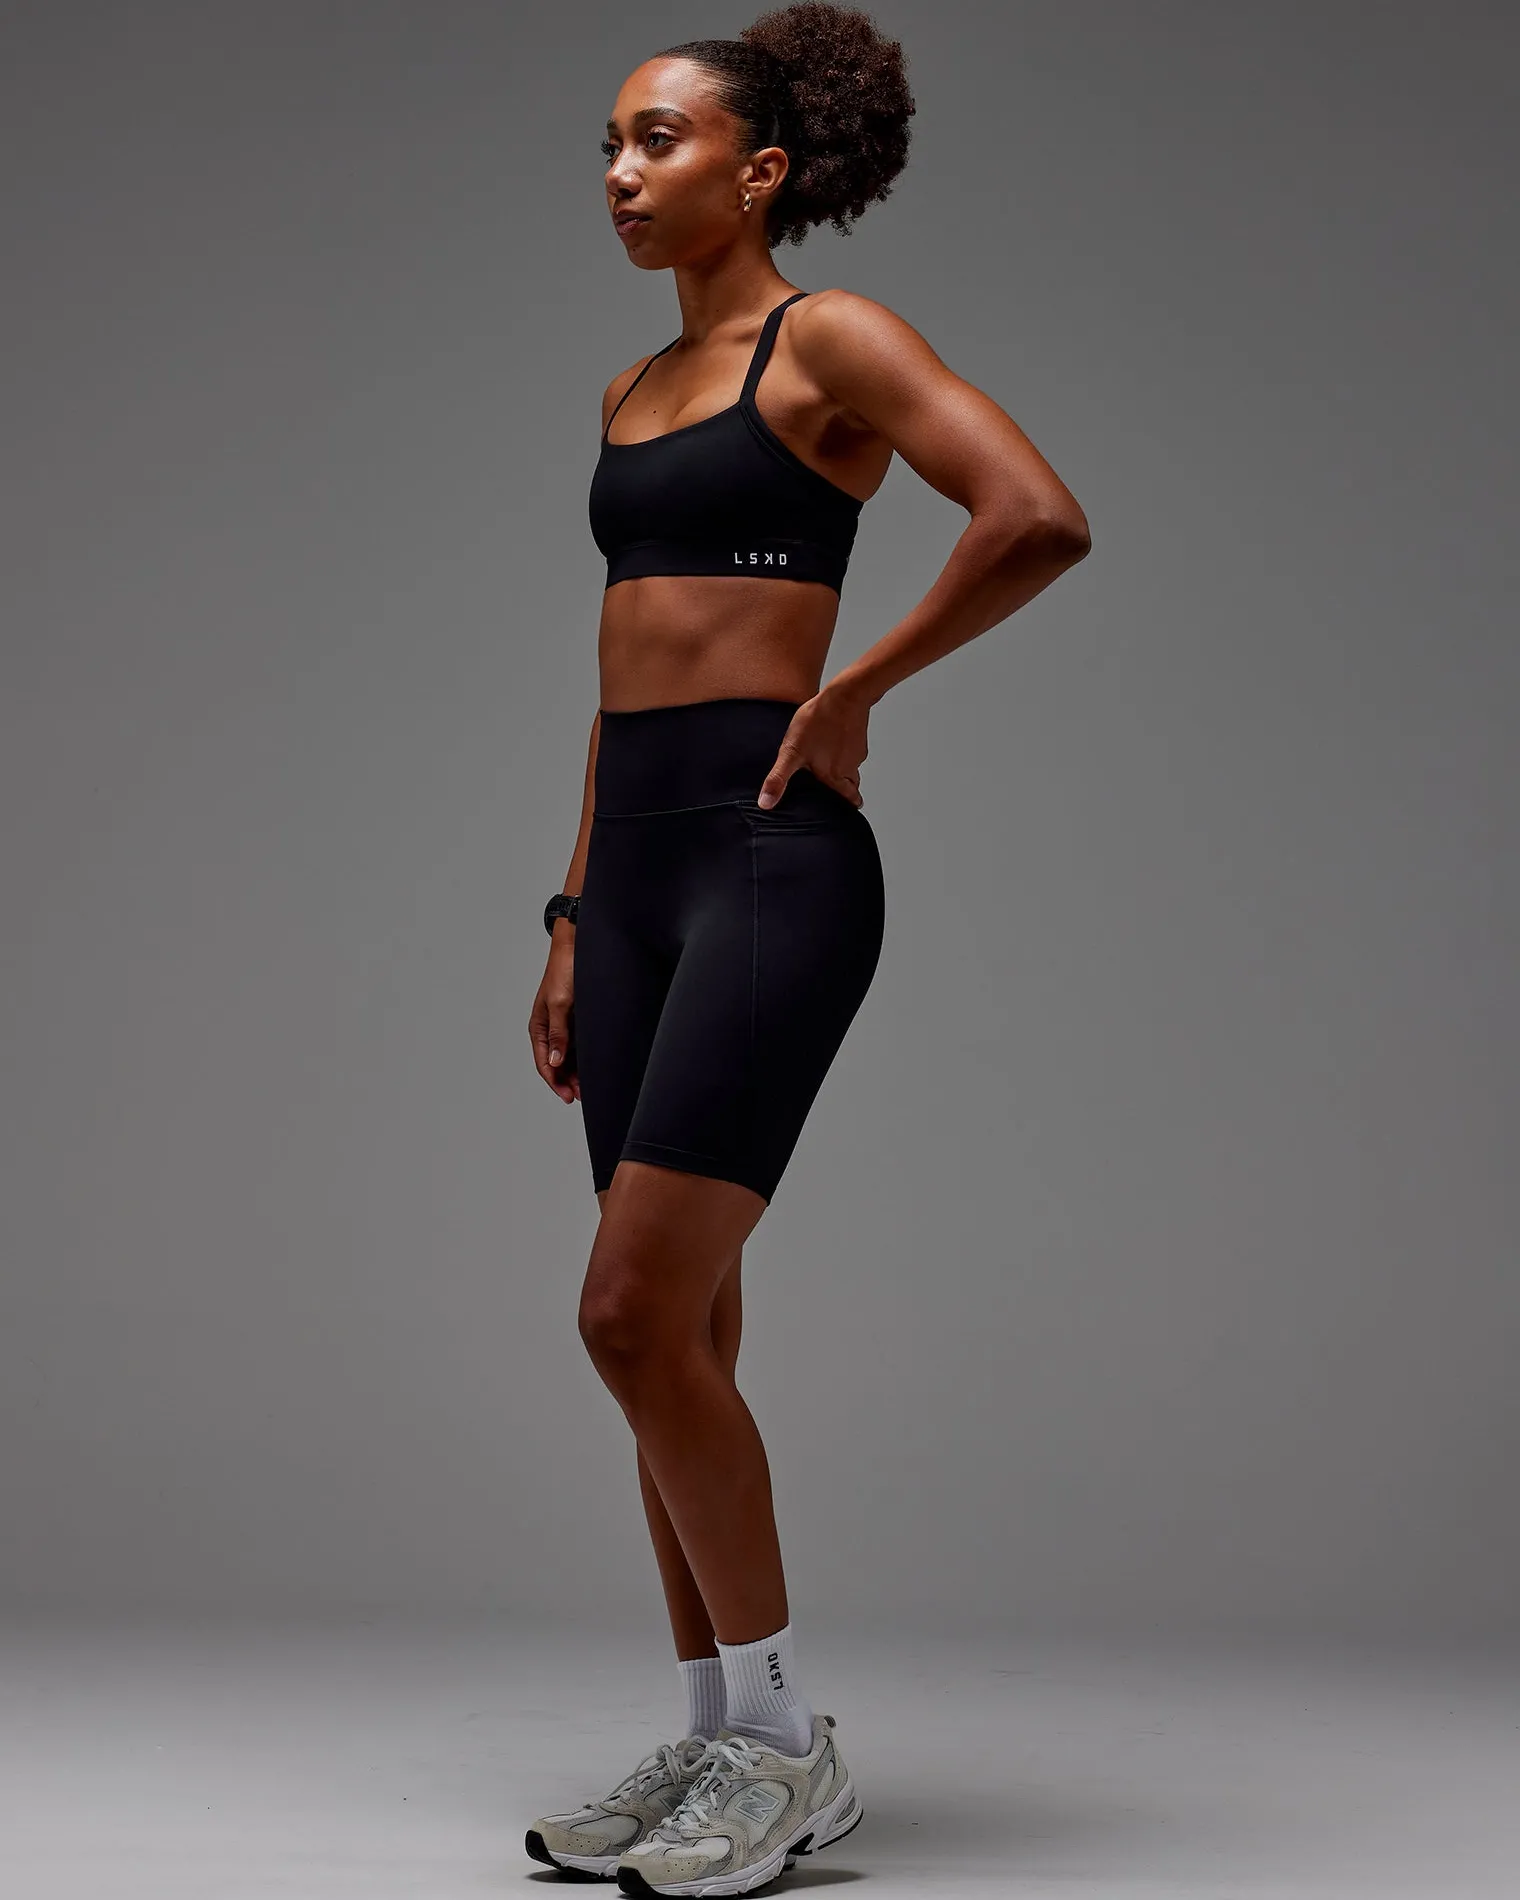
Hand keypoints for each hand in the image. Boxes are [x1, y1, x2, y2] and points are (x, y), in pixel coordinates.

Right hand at [528, 942, 578, 1102]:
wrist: (579, 947)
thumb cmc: (565, 971)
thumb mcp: (560, 1004)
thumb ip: (558, 1034)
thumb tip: (556, 1061)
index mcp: (539, 1027)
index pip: (544, 1063)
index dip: (555, 1082)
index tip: (569, 1096)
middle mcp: (550, 1029)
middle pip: (557, 1064)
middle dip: (568, 1081)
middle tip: (584, 1095)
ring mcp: (565, 1025)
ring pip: (569, 1057)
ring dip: (577, 1072)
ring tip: (591, 1086)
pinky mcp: (578, 1020)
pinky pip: (579, 1045)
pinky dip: (585, 1058)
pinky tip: (595, 1066)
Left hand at [757, 679, 872, 809]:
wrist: (845, 694)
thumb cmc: (818, 721)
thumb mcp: (791, 752)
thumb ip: (779, 779)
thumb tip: (766, 803)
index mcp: (834, 777)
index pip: (848, 801)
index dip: (845, 807)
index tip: (841, 810)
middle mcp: (849, 768)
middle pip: (851, 787)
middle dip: (844, 791)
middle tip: (832, 790)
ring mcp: (856, 753)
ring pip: (851, 769)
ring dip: (841, 769)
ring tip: (824, 762)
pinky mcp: (859, 738)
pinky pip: (851, 751)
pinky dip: (843, 750)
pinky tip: (830, 741)